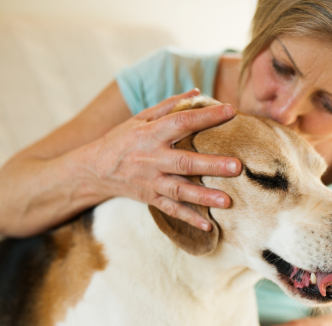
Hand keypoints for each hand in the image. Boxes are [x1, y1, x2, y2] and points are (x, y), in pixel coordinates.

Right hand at [90, 89, 240, 230]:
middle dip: (212, 165)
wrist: (94, 169)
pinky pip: (171, 210)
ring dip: (204, 197)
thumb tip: (198, 93)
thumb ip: (170, 106)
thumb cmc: (122, 139)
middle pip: (185, 162)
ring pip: (180, 190)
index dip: (206, 116)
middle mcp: (152, 159)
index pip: (182, 122)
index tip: (231, 111)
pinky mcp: (150, 198)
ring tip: (227, 201)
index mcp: (151, 134)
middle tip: (237, 166)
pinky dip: (189, 219)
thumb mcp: (140, 118)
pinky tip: (208, 225)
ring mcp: (151, 181)